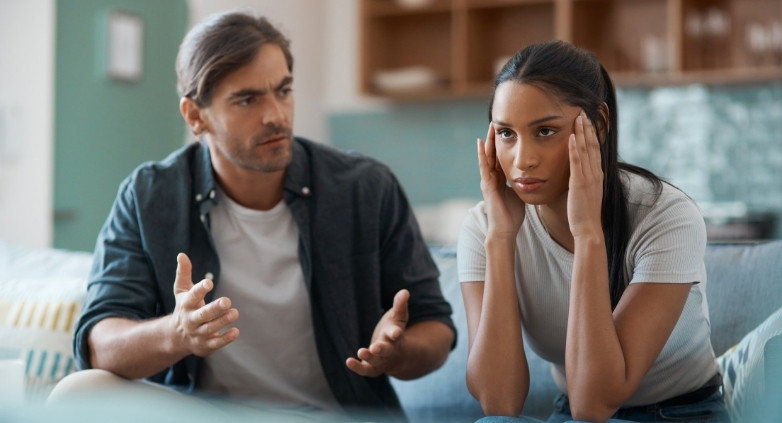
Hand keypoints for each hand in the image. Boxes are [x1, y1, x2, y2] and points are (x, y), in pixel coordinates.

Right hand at [171, 253, 238, 356]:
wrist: (176, 337)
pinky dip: (225, 338)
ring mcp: (198, 334)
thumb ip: (184, 273)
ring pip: (210, 329)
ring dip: (222, 321)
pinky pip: (216, 343)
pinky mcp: (205, 345)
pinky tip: (235, 331)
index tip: (209, 283)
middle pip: (201, 315)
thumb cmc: (185, 308)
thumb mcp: (182, 291)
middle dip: (214, 309)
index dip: (200, 290)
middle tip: (227, 301)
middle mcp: (191, 320)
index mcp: (186, 305)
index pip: (192, 297)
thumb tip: (182, 254)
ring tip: (234, 313)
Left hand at [346, 289, 409, 376]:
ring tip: (360, 351)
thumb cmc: (393, 330)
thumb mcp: (397, 317)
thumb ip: (400, 305)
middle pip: (387, 350)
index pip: (396, 334)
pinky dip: (358, 367)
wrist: (395, 354)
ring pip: (376, 361)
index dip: (395, 333)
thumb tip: (405, 291)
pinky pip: (365, 370)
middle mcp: (389, 349)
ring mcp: (381, 360)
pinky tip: (348, 361)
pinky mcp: (371, 367)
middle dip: (382, 349)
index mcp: (395, 336)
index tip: (395, 332)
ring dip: (369, 357)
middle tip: (375, 347)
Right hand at [478, 123, 525, 238]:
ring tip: (490, 127)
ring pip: (487, 157)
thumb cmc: (512, 215)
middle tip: (497, 122)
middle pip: (493, 153)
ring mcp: (488, 181)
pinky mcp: (487, 185)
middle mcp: (492, 178)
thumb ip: (522, 184)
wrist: (505, 230)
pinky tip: (481, 143)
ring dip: (488, 141)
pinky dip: (482, 154)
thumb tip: (534, 176)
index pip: (501, 157)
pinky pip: (484, 167)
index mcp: (500, 179)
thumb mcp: (519, 194)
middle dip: (495, 138)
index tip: (508, 129)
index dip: (503, 143)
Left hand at [567, 111, 603, 238]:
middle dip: (588, 127)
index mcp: (597, 174)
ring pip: (586, 150)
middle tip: (584, 111)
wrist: (588, 229)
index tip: (588, 119)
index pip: (595, 149)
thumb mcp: (585, 191)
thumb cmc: (584, 213)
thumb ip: (582, 179)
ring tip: (578, 117)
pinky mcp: (579, 183)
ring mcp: (589, 178)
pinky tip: (572, 137)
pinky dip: (575, 149)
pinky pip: (577, 163)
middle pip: (593, 145)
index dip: (592, 133)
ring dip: (582, 132)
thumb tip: (576, 172)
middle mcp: (595, 173)